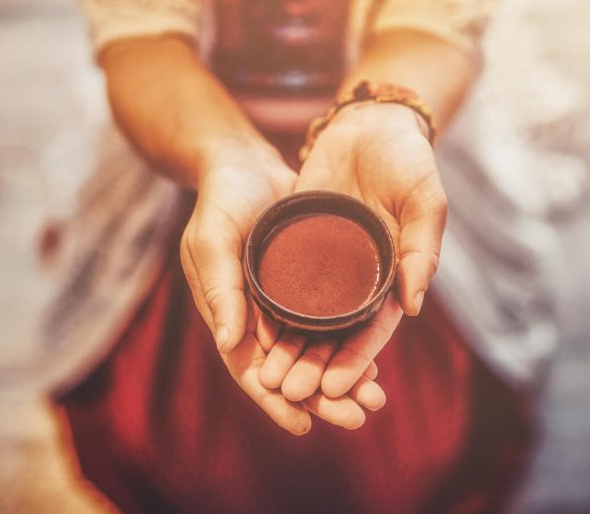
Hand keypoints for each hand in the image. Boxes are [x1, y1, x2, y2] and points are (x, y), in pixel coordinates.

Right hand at [180, 141, 385, 433]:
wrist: (246, 163)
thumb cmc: (221, 200)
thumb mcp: (213, 240)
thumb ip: (220, 289)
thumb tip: (229, 345)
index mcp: (229, 316)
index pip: (250, 371)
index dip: (275, 400)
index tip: (304, 426)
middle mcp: (258, 318)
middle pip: (290, 370)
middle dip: (322, 398)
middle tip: (359, 417)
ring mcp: (285, 304)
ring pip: (315, 352)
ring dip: (343, 376)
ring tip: (376, 397)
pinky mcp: (311, 285)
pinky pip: (332, 323)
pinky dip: (350, 343)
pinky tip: (376, 360)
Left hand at [259, 102, 446, 401]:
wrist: (368, 122)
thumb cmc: (407, 158)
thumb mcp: (424, 198)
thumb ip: (422, 248)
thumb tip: (413, 306)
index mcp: (394, 276)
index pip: (374, 331)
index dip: (356, 360)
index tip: (335, 387)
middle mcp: (358, 279)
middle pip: (334, 335)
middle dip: (314, 366)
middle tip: (289, 392)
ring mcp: (326, 265)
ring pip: (305, 318)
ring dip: (289, 349)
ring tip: (267, 377)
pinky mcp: (298, 245)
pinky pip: (282, 285)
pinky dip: (269, 312)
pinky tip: (250, 333)